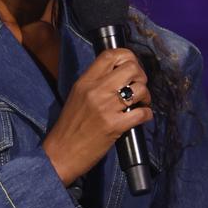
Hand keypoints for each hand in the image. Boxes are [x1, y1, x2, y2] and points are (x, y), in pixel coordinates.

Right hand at [41, 48, 152, 185]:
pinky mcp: (114, 126)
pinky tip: (142, 116)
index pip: (110, 55)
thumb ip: (94, 82)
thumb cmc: (70, 125)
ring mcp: (106, 107)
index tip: (132, 64)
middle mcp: (96, 90)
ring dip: (146, 96)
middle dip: (141, 75)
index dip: (127, 55)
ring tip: (141, 102)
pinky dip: (147, 114)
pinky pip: (142, 113)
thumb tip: (118, 73)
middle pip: (131, 67)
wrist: (61, 153)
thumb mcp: (77, 95)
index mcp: (85, 81)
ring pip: (140, 89)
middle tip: (139, 86)